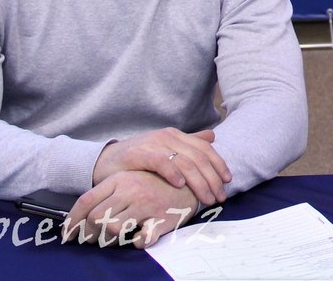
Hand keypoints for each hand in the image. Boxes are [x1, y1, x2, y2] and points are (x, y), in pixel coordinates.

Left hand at [64, 171, 197, 248]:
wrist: (191, 179)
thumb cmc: (155, 181)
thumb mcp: (130, 179)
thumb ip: (107, 193)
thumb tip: (79, 216)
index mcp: (120, 179)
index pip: (86, 201)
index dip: (72, 221)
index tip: (67, 235)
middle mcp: (131, 190)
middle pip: (95, 218)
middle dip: (89, 235)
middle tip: (91, 241)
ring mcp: (147, 204)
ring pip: (113, 229)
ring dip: (109, 240)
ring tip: (114, 240)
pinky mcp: (162, 218)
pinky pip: (141, 239)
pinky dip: (137, 242)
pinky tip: (139, 238)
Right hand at [92, 128, 229, 205]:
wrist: (104, 162)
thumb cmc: (138, 159)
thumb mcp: (165, 150)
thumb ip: (188, 144)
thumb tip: (212, 137)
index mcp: (176, 136)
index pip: (205, 149)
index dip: (219, 164)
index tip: (228, 182)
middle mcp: (168, 137)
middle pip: (198, 157)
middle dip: (212, 178)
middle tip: (219, 197)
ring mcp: (153, 144)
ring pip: (184, 161)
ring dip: (198, 181)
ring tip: (206, 197)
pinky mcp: (138, 153)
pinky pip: (160, 162)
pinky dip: (173, 173)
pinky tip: (181, 185)